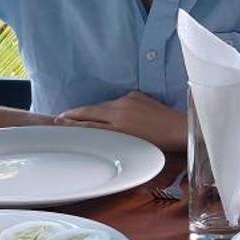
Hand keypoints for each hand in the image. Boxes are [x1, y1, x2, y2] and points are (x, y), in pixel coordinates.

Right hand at [56, 91, 183, 150]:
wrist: (180, 128)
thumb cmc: (159, 144)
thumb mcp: (131, 145)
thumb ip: (110, 138)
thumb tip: (95, 132)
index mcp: (118, 125)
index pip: (88, 123)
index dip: (71, 123)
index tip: (58, 122)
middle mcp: (120, 109)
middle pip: (90, 111)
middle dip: (74, 114)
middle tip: (60, 117)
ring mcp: (128, 100)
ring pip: (102, 105)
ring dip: (90, 110)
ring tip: (77, 115)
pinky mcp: (135, 95)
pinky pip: (116, 101)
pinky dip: (108, 107)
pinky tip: (105, 113)